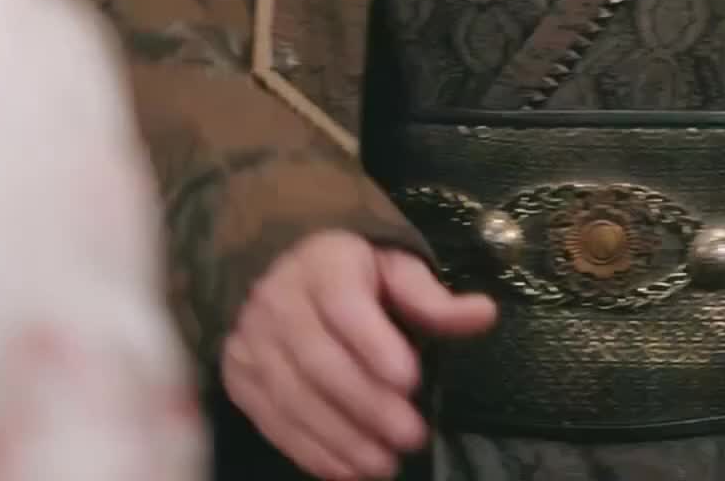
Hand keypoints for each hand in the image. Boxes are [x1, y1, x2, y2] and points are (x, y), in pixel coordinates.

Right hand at [222, 230, 495, 478]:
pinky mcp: (240, 378)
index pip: (343, 304)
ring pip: (294, 397)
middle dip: (366, 403)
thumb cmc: (351, 272)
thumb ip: (433, 298)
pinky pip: (274, 421)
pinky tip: (350, 469)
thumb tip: (485, 313)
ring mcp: (253, 342)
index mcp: (323, 264)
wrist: (276, 267)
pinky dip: (312, 451)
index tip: (411, 378)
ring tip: (386, 463)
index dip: (374, 344)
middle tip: (411, 435)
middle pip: (319, 359)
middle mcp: (279, 301)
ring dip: (342, 437)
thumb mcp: (394, 269)